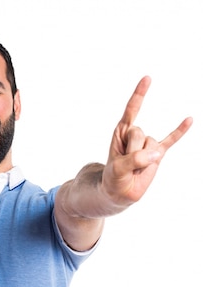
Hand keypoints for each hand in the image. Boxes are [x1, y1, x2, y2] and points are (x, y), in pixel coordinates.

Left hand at [102, 76, 192, 207]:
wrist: (120, 191)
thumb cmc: (114, 177)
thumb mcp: (117, 169)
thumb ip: (134, 160)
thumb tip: (157, 153)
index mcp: (122, 132)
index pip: (131, 110)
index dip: (139, 94)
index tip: (148, 79)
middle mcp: (135, 133)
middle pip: (139, 134)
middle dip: (131, 151)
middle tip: (125, 164)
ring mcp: (148, 143)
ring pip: (150, 146)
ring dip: (142, 161)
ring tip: (135, 169)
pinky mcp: (158, 153)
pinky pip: (171, 140)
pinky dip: (180, 131)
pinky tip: (189, 120)